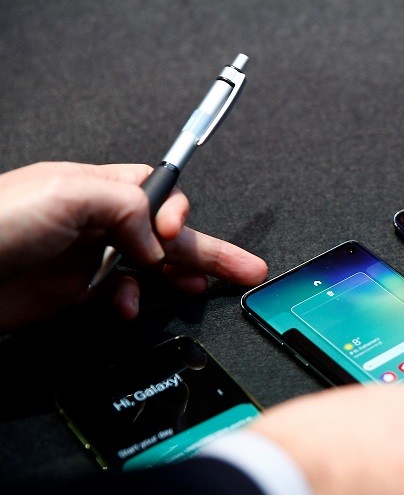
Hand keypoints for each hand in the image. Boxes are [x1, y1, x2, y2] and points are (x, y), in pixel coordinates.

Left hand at [0, 162, 267, 330]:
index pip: (159, 192)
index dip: (175, 213)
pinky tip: (129, 306)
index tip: (168, 236)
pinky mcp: (78, 293)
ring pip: (153, 268)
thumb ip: (127, 205)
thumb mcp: (67, 193)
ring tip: (206, 289)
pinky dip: (135, 304)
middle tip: (246, 268)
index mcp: (97, 188)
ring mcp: (90, 258)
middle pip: (169, 233)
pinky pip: (125, 297)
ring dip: (179, 279)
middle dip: (209, 250)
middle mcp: (98, 221)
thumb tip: (156, 239)